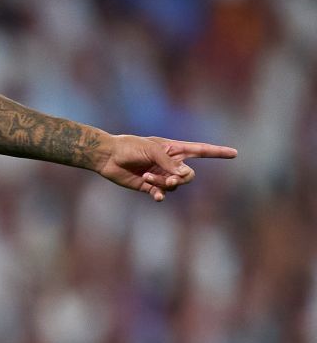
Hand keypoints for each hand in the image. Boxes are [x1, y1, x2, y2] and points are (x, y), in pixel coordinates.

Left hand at [96, 135, 236, 200]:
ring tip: (147, 177)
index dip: (218, 152)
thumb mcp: (151, 150)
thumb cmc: (129, 147)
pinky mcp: (149, 186)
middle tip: (170, 179)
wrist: (108, 157)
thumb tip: (184, 176)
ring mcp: (160, 175)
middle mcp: (169, 163)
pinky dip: (160, 195)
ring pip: (174, 185)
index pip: (201, 150)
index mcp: (174, 149)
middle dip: (182, 178)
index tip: (234, 153)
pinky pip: (162, 194)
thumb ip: (169, 162)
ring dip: (163, 184)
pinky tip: (155, 195)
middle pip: (189, 175)